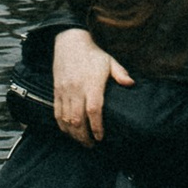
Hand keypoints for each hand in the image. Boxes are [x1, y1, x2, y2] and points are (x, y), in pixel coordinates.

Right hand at [53, 25, 132, 142]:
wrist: (69, 42)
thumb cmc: (92, 54)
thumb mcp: (109, 61)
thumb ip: (120, 73)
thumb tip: (131, 83)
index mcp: (91, 83)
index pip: (93, 109)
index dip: (96, 126)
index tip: (100, 137)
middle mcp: (76, 89)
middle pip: (77, 119)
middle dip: (84, 136)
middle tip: (91, 145)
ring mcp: (64, 91)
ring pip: (66, 119)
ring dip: (73, 134)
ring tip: (81, 141)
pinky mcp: (56, 91)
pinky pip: (57, 113)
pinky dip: (62, 126)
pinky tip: (69, 132)